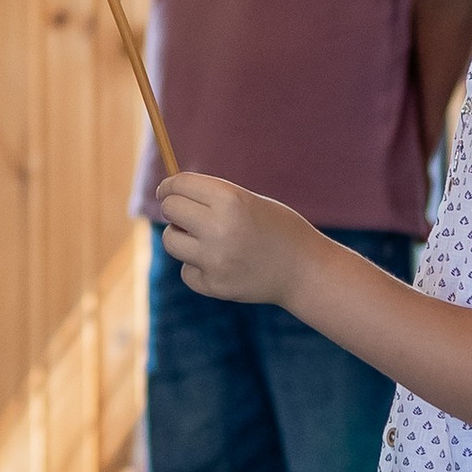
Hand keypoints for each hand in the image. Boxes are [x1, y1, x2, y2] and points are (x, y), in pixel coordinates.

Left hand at [153, 171, 304, 306]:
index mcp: (230, 199)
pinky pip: (186, 270)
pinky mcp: (215, 285)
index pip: (179, 185)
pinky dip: (197, 267)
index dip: (169, 186)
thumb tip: (168, 195)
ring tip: (204, 239)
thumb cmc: (277, 228)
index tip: (166, 190)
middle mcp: (219, 228)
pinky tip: (220, 265)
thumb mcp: (248, 201)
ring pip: (170, 240)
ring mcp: (215, 260)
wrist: (305, 270)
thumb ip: (211, 198)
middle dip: (174, 209)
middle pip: (170, 209)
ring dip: (181, 237)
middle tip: (186, 214)